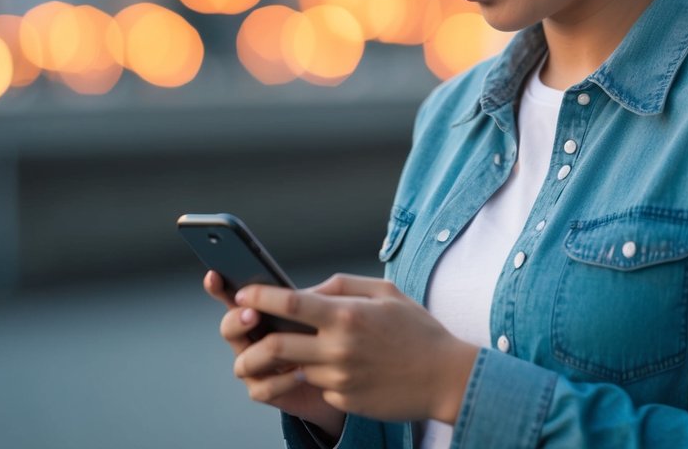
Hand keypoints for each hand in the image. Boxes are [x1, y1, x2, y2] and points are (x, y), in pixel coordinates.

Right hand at [204, 271, 345, 437]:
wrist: (349, 375)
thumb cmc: (337, 334)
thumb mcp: (331, 308)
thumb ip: (318, 295)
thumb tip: (304, 293)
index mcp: (263, 312)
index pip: (236, 297)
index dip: (220, 287)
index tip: (214, 275)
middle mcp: (253, 338)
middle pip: (229, 328)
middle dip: (237, 320)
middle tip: (253, 314)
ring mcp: (258, 366)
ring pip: (241, 362)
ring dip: (256, 353)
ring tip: (278, 344)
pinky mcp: (269, 391)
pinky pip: (261, 389)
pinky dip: (279, 381)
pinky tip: (301, 372)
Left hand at [232, 274, 478, 423]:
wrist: (446, 377)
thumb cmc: (417, 329)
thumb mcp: (385, 292)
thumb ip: (341, 286)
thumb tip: (304, 292)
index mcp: (347, 315)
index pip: (288, 304)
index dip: (257, 297)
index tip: (241, 294)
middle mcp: (339, 348)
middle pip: (274, 347)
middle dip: (247, 347)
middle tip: (241, 342)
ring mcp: (340, 378)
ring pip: (293, 370)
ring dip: (281, 364)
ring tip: (276, 356)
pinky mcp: (345, 401)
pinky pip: (317, 387)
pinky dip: (316, 377)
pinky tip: (334, 370)